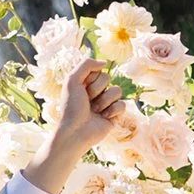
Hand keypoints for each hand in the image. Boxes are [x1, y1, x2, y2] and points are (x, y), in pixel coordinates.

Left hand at [25, 57, 126, 193]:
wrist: (75, 131)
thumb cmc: (71, 107)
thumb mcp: (72, 80)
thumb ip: (86, 64)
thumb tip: (105, 62)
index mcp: (86, 83)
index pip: (98, 70)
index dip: (90, 78)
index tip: (81, 89)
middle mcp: (97, 92)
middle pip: (107, 78)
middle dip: (96, 90)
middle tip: (87, 101)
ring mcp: (107, 103)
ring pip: (117, 90)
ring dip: (104, 101)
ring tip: (94, 111)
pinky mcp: (115, 115)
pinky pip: (123, 104)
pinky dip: (113, 110)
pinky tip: (104, 118)